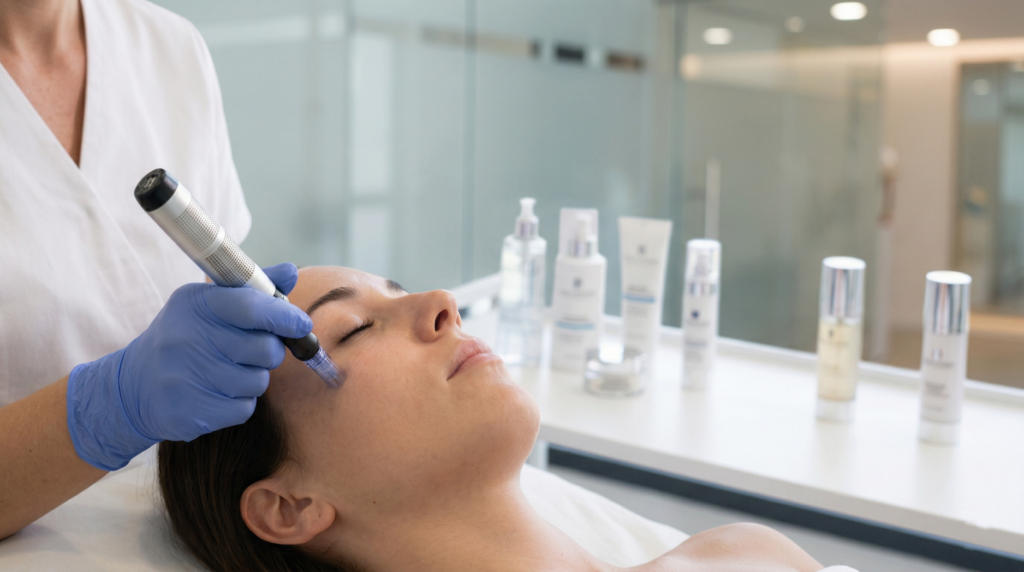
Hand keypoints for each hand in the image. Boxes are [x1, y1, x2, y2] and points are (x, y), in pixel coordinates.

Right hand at [66, 263, 310, 470]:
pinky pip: (244, 408)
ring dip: (252, 378)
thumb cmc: (184, 337)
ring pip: (258, 381)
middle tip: (250, 350)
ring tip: (225, 371)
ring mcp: (186, 378)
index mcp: (195, 305)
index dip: (285, 316)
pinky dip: (238, 402)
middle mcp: (186, 339)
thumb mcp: (208, 304)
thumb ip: (253, 289)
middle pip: (265, 349)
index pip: (252, 307)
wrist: (133, 386)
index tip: (301, 324)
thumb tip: (291, 271)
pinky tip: (216, 392)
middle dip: (269, 351)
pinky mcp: (190, 413)